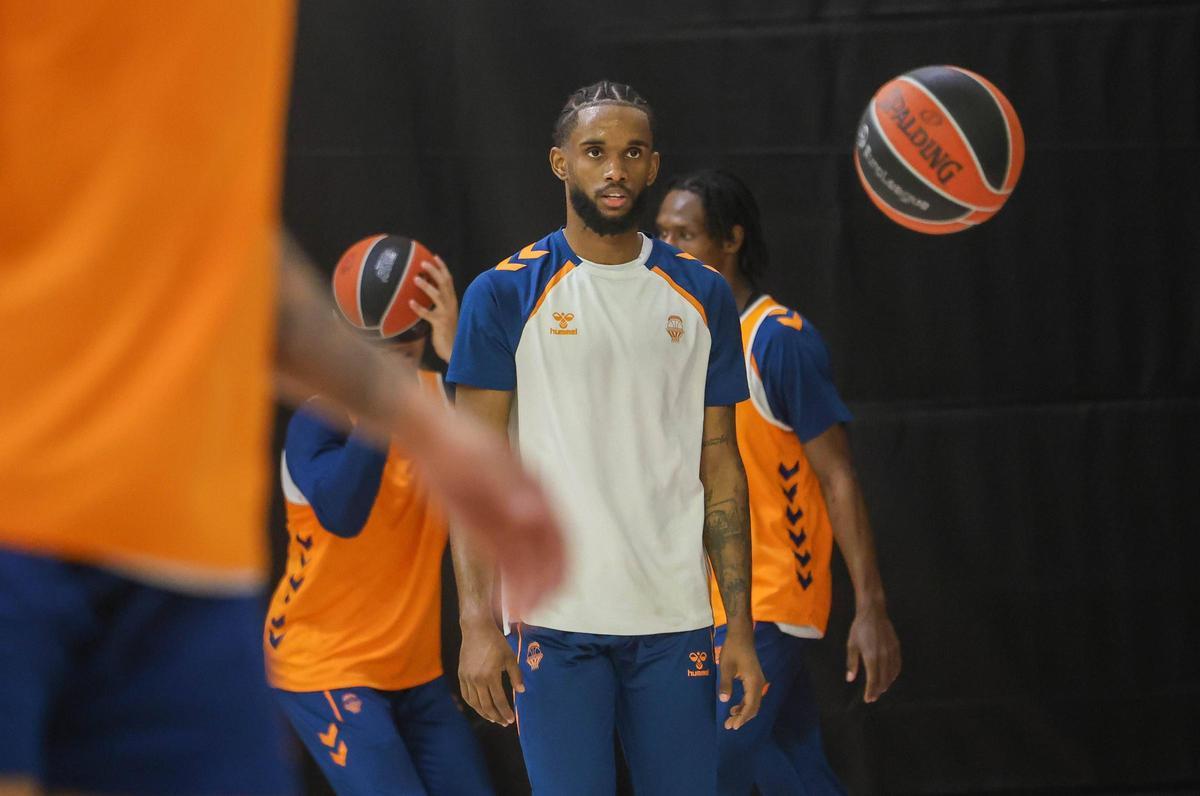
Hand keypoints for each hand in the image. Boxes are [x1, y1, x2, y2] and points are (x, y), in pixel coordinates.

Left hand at [406, 402, 563, 616]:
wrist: (428, 437)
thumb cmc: (460, 444)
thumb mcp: (484, 463)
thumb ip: (511, 491)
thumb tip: (535, 517)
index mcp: (537, 492)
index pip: (560, 537)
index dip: (560, 567)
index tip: (553, 593)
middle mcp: (528, 511)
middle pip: (546, 556)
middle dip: (543, 586)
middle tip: (530, 612)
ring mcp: (507, 522)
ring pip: (525, 564)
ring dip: (525, 591)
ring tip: (517, 616)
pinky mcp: (485, 531)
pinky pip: (502, 563)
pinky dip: (506, 584)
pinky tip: (502, 603)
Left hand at [408, 255, 457, 361]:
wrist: (455, 350)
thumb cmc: (446, 333)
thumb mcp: (443, 315)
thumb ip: (437, 304)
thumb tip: (422, 294)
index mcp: (452, 300)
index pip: (449, 280)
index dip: (442, 267)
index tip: (434, 256)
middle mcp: (451, 304)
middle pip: (445, 283)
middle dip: (435, 271)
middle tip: (422, 262)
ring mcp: (446, 313)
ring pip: (438, 296)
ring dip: (426, 286)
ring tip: (415, 278)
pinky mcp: (440, 324)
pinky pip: (428, 314)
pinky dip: (419, 308)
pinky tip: (410, 302)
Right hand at [459, 620, 522, 725]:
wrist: (476, 630)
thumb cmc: (496, 642)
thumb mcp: (510, 658)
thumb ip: (516, 676)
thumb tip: (521, 692)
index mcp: (490, 676)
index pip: (498, 701)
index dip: (505, 712)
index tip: (511, 720)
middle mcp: (477, 680)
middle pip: (486, 705)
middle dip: (496, 716)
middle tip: (504, 723)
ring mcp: (467, 678)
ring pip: (474, 703)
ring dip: (484, 713)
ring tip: (493, 718)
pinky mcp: (461, 675)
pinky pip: (466, 695)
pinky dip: (473, 705)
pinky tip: (479, 708)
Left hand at [718, 628, 765, 729]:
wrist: (741, 636)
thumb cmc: (733, 649)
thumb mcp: (726, 667)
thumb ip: (725, 684)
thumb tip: (724, 700)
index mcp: (753, 682)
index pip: (750, 706)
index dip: (742, 718)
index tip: (732, 726)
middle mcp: (759, 684)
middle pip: (754, 707)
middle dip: (742, 718)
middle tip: (729, 725)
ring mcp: (758, 681)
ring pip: (753, 703)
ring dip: (743, 712)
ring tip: (730, 719)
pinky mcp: (754, 679)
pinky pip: (752, 696)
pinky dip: (744, 704)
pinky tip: (734, 707)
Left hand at [846, 605, 900, 701]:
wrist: (873, 613)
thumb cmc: (859, 629)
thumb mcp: (851, 645)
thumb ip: (852, 663)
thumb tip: (850, 679)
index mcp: (871, 657)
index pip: (873, 680)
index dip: (871, 691)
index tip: (868, 699)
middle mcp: (883, 657)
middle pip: (883, 679)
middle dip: (878, 690)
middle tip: (873, 697)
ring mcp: (892, 652)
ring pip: (892, 674)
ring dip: (887, 684)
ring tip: (880, 689)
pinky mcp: (896, 647)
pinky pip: (897, 665)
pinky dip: (894, 674)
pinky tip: (890, 677)